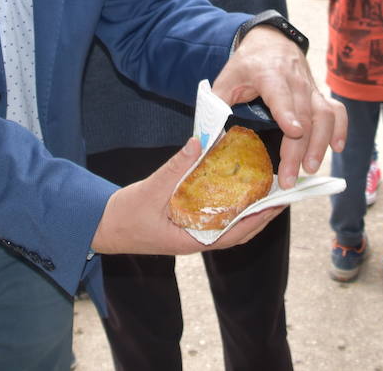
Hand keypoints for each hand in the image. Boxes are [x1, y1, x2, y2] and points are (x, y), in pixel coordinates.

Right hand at [91, 137, 283, 254]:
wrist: (102, 227)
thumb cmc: (124, 216)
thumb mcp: (149, 190)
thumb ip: (174, 167)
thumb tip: (197, 143)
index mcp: (191, 240)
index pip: (235, 234)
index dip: (259, 219)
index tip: (278, 203)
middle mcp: (196, 239)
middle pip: (238, 231)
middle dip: (260, 214)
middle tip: (280, 192)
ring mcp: (191, 234)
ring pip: (228, 225)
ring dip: (247, 210)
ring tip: (264, 189)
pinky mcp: (185, 225)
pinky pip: (214, 217)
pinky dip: (228, 205)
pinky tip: (234, 189)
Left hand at [212, 26, 346, 188]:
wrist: (271, 40)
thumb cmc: (247, 63)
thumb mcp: (227, 77)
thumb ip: (216, 103)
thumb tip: (204, 136)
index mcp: (270, 74)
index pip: (281, 94)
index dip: (288, 113)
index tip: (294, 131)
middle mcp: (295, 81)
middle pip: (304, 114)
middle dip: (299, 148)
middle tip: (291, 177)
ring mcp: (311, 87)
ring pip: (324, 115)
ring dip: (321, 143)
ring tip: (310, 168)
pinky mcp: (320, 95)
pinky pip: (337, 111)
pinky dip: (341, 129)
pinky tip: (337, 148)